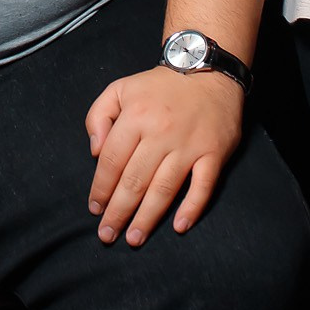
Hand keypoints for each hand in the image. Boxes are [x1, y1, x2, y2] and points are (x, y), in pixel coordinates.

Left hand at [85, 66, 244, 245]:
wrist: (207, 70)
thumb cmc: (158, 87)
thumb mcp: (119, 89)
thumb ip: (98, 117)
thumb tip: (95, 153)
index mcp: (135, 117)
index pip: (112, 161)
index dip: (101, 188)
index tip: (95, 208)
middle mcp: (161, 132)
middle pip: (134, 181)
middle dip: (118, 212)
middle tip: (107, 235)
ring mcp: (189, 145)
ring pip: (164, 188)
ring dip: (147, 218)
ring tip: (134, 238)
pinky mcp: (214, 153)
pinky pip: (203, 185)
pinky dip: (192, 207)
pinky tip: (179, 226)